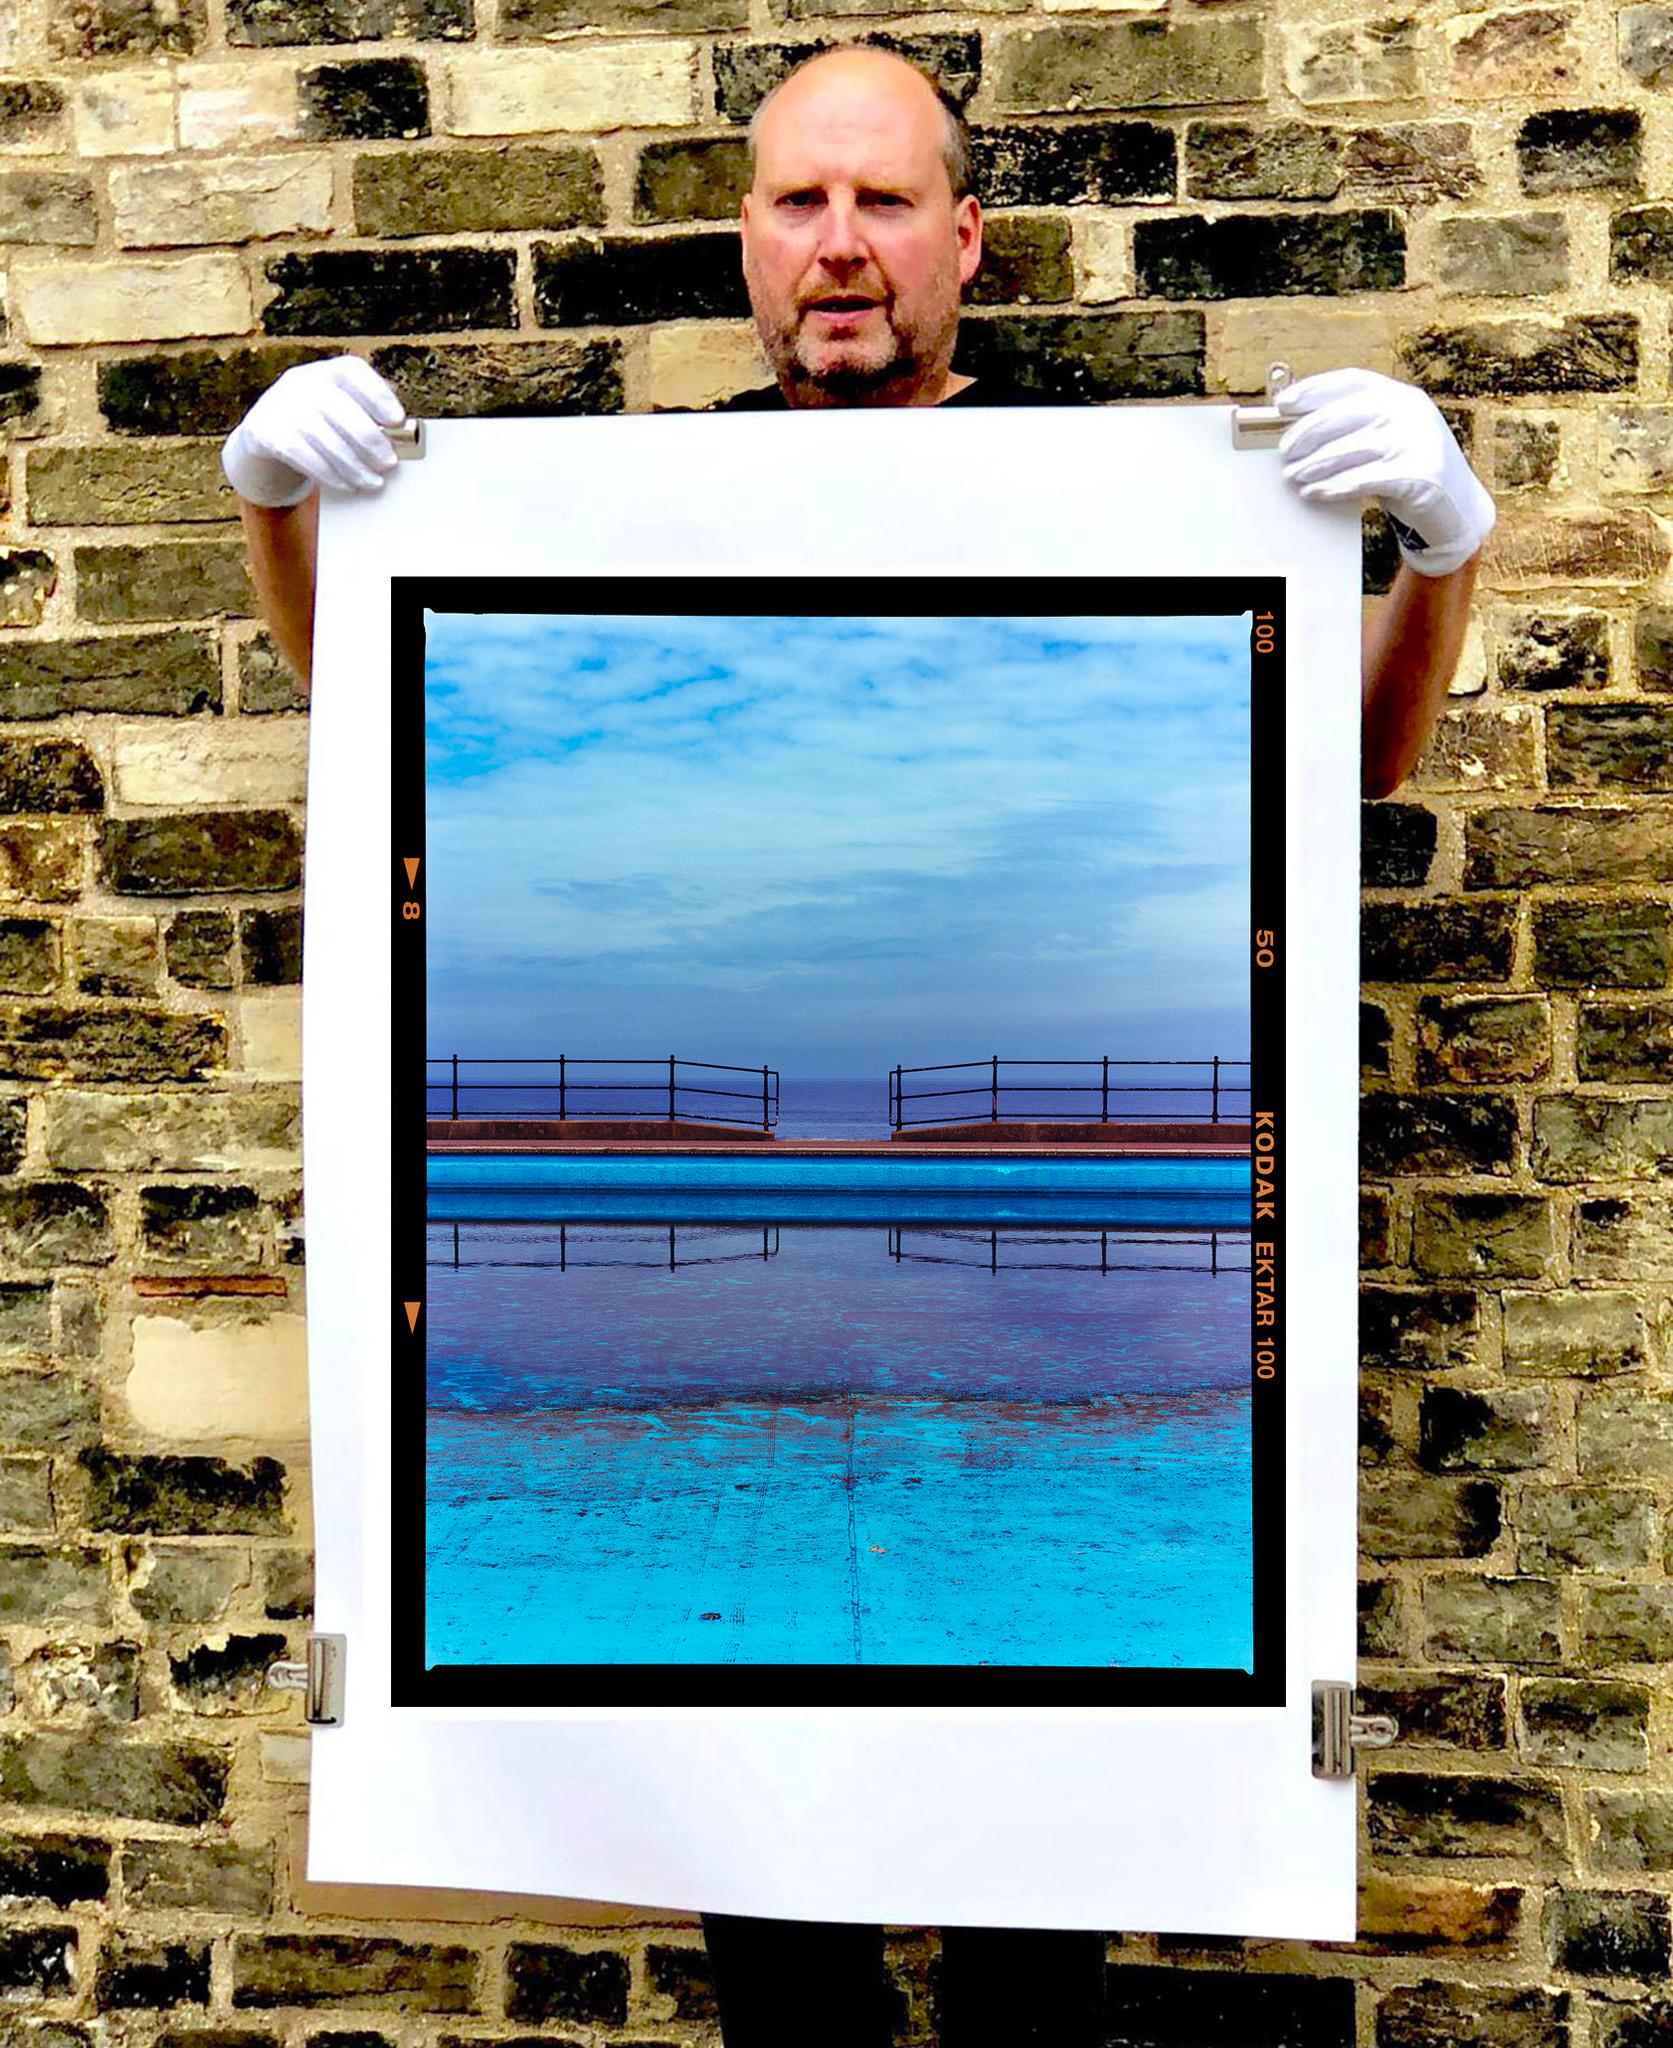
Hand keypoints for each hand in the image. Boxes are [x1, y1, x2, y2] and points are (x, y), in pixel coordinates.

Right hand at [222, 355, 405, 507]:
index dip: (378, 394)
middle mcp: (304, 382)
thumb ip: (368, 415)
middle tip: (390, 463)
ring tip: (374, 482)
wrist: (266, 429)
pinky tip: (348, 485)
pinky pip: (305, 457)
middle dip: (371, 440)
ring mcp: (283, 406)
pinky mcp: (269, 432)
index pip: (353, 371)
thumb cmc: (320, 420)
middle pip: (342, 410)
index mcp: (328, 371)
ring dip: (355, 466)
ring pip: (326, 439)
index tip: (398, 420)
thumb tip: (404, 437)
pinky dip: (331, 474)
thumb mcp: (340, 406)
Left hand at [1276, 368, 1495, 578]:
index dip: (1313, 390)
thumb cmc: (1409, 471)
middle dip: (1307, 433)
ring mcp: (1416, 441)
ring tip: (1293, 477)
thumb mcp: (1389, 437)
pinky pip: (1365, 479)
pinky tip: (1316, 493)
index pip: (1351, 381)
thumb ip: (1357, 426)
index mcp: (1400, 395)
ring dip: (1314, 464)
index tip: (1282, 404)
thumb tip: (1299, 427)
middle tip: (1284, 452)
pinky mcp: (1418, 474)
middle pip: (1344, 414)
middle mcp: (1410, 412)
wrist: (1457, 508)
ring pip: (1350, 448)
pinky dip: (1335, 487)